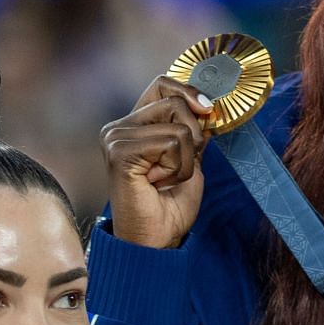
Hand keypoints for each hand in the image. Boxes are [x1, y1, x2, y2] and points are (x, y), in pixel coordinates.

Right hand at [99, 76, 215, 248]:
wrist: (156, 239)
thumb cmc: (169, 205)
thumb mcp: (189, 159)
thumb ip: (192, 131)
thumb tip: (208, 105)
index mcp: (131, 126)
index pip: (162, 85)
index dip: (190, 92)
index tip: (208, 111)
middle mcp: (118, 128)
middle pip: (174, 100)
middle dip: (193, 135)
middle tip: (178, 166)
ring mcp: (115, 138)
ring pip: (178, 125)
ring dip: (186, 158)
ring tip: (166, 179)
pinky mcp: (120, 152)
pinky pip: (172, 142)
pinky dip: (177, 167)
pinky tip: (158, 183)